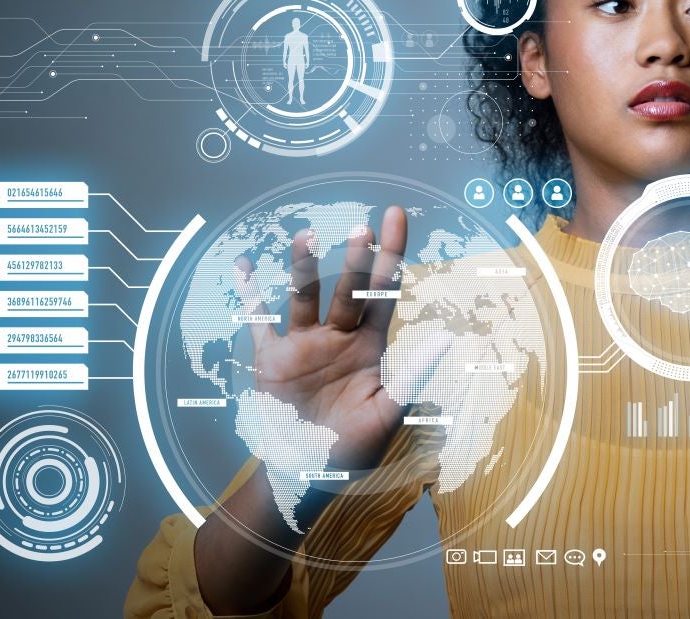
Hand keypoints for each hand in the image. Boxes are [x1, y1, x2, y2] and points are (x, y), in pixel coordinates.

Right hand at [240, 206, 437, 473]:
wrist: (307, 473)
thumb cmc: (354, 447)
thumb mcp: (388, 415)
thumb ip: (412, 377)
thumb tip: (445, 340)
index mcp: (370, 346)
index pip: (385, 292)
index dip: (392, 255)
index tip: (396, 216)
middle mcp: (338, 336)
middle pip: (348, 290)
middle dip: (355, 262)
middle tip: (361, 231)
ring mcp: (304, 345)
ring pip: (305, 297)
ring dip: (304, 269)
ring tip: (305, 236)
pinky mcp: (272, 360)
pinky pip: (259, 322)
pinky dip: (250, 295)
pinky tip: (244, 264)